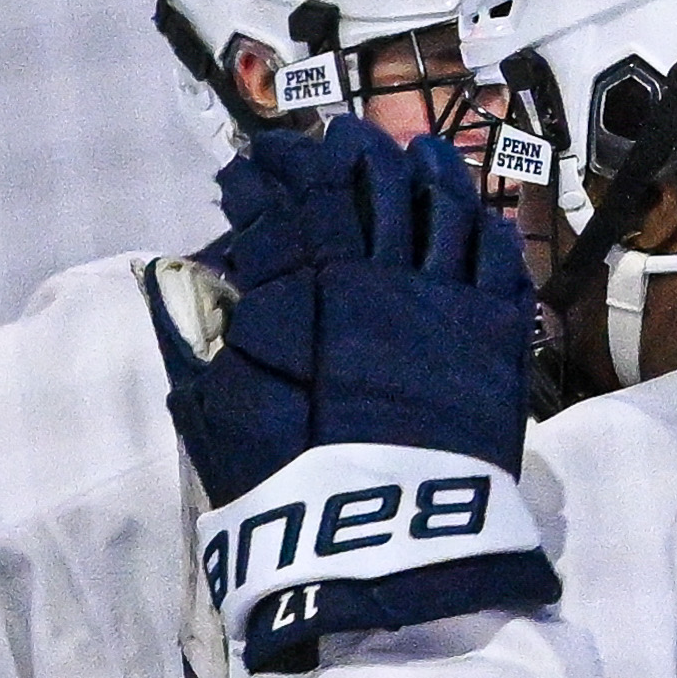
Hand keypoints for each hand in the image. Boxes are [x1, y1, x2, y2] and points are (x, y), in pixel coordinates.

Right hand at [172, 125, 543, 499]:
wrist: (381, 539)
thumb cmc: (285, 479)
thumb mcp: (215, 405)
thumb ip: (197, 334)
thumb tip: (175, 279)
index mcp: (314, 279)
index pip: (297, 192)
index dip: (277, 166)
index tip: (258, 159)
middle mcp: (386, 271)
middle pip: (377, 182)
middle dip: (352, 151)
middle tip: (339, 138)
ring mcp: (452, 299)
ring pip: (448, 207)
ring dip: (430, 171)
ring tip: (421, 151)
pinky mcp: (499, 338)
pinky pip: (502, 263)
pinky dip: (487, 231)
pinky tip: (481, 222)